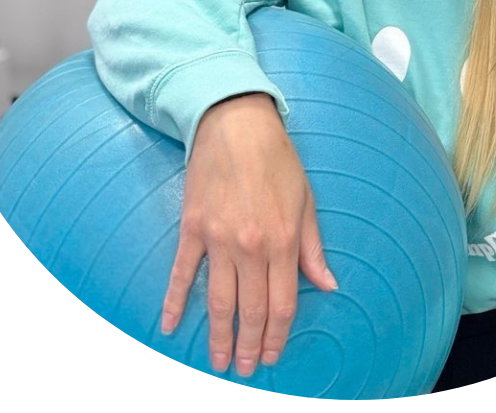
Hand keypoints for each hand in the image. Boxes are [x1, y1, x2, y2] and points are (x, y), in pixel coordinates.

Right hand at [160, 93, 337, 376]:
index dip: (278, 335)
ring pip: (218, 300)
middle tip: (244, 369)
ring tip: (218, 362)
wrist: (236, 125)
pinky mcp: (192, 228)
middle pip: (251, 309)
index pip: (282, 303)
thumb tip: (327, 285)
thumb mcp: (305, 201)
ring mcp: (218, 239)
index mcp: (283, 241)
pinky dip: (174, 301)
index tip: (272, 355)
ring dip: (218, 335)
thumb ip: (312, 248)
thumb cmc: (277, 161)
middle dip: (249, 345)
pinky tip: (169, 325)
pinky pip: (181, 272)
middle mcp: (251, 246)